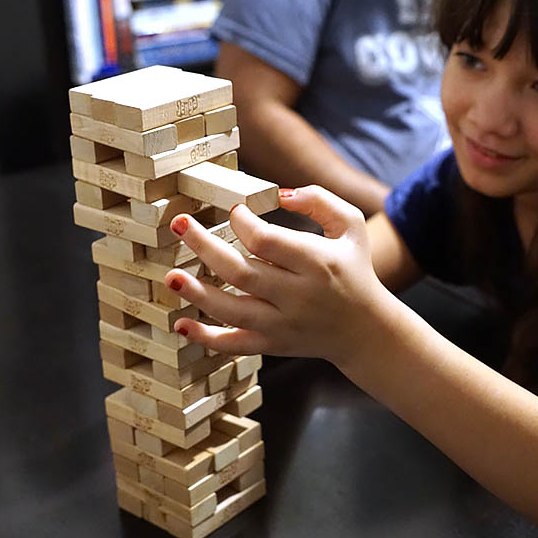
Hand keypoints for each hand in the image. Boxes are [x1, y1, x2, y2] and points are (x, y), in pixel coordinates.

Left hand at [163, 186, 390, 364]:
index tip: (232, 211)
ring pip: (232, 309)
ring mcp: (283, 324)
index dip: (242, 222)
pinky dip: (206, 338)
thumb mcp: (352, 228)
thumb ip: (320, 200)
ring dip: (197, 293)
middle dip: (205, 247)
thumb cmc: (354, 271)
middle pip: (241, 272)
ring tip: (171, 276)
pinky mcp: (272, 344)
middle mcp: (297, 295)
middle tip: (179, 225)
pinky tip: (181, 325)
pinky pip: (235, 344)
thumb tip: (280, 192)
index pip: (267, 241)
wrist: (366, 331)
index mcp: (316, 262)